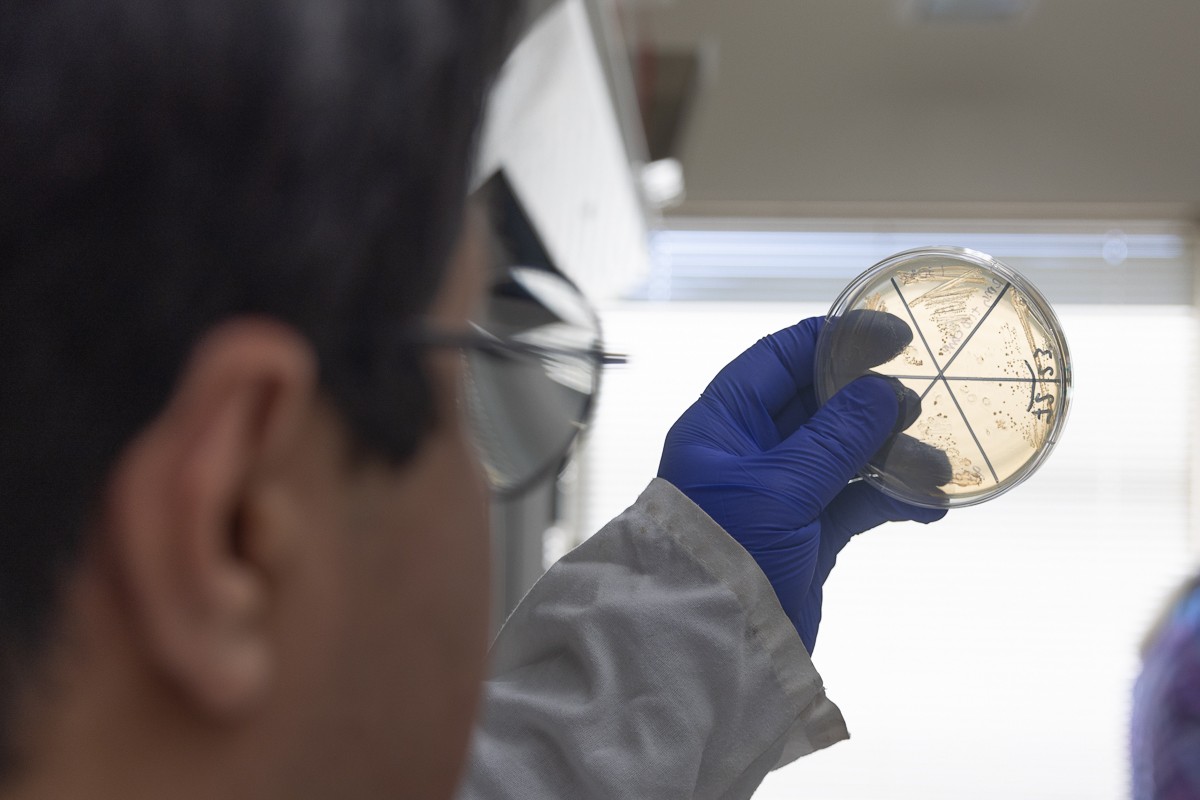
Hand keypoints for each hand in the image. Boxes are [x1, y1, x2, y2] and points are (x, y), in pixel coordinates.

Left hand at [658, 314, 949, 652]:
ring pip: (845, 454)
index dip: (836, 340)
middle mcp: (749, 450)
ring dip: (893, 457)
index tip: (895, 337)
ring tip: (935, 471)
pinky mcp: (807, 533)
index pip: (781, 358)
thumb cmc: (727, 553)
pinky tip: (931, 506)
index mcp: (723, 423)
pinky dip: (893, 498)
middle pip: (820, 404)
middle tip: (914, 408)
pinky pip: (857, 500)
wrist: (716, 649)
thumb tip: (882, 392)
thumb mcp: (780, 487)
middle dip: (871, 405)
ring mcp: (780, 491)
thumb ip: (835, 437)